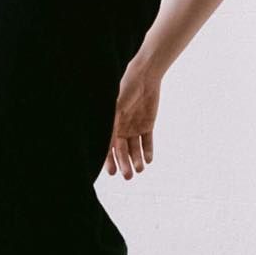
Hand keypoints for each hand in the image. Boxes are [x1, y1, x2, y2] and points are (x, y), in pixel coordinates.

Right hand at [104, 57, 161, 178]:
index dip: (109, 160)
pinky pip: (147, 142)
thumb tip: (106, 144)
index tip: (111, 172)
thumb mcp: (116, 108)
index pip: (109, 146)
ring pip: (135, 149)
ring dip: (137, 159)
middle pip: (123, 151)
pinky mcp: (147, 125)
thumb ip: (113, 125)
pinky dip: (148, 151)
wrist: (145, 77)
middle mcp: (122, 128)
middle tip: (128, 176)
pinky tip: (149, 160)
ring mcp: (135, 127)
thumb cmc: (126, 89)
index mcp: (111, 124)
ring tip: (140, 169)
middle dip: (124, 164)